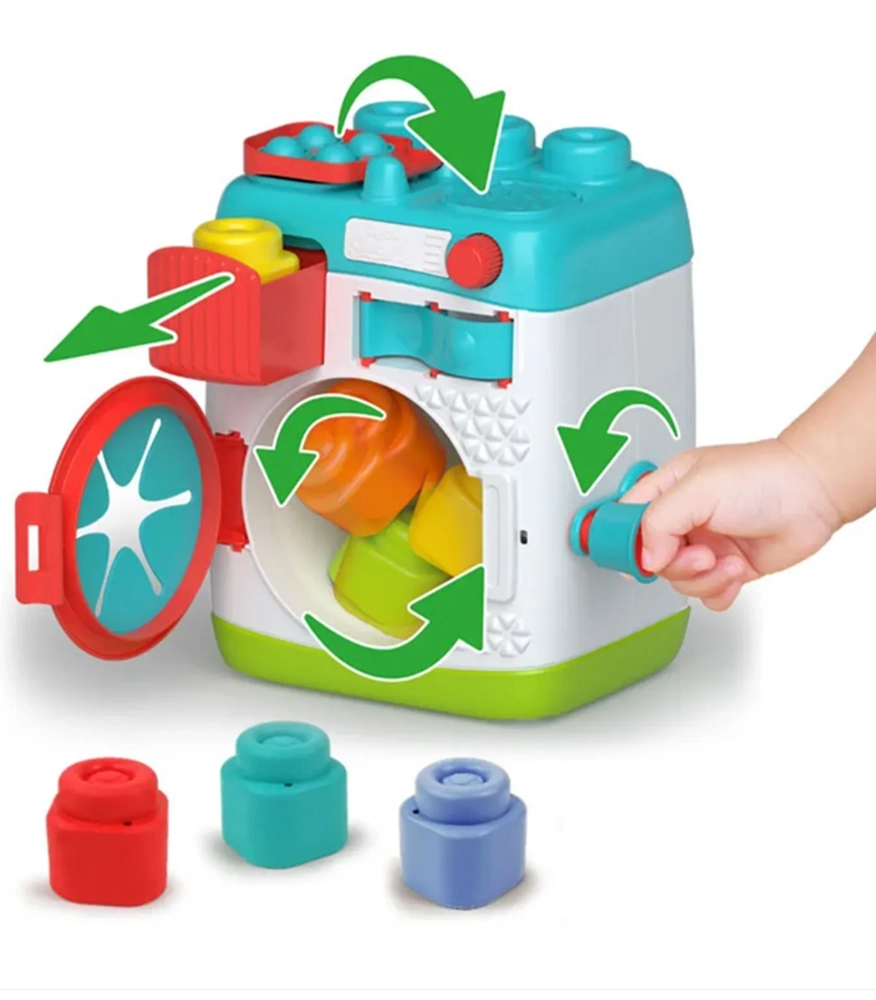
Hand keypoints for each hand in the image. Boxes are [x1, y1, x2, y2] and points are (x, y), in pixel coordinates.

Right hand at [621, 438, 842, 609]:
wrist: (812, 494)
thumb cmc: (763, 477)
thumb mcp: (697, 489)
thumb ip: (658, 521)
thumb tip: (645, 558)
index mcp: (666, 489)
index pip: (625, 520)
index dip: (624, 543)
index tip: (639, 558)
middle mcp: (683, 518)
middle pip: (652, 560)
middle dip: (677, 565)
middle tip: (700, 555)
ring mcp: (704, 543)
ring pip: (679, 581)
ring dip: (704, 579)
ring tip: (726, 562)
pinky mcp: (726, 566)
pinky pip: (707, 594)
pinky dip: (719, 591)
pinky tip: (734, 573)